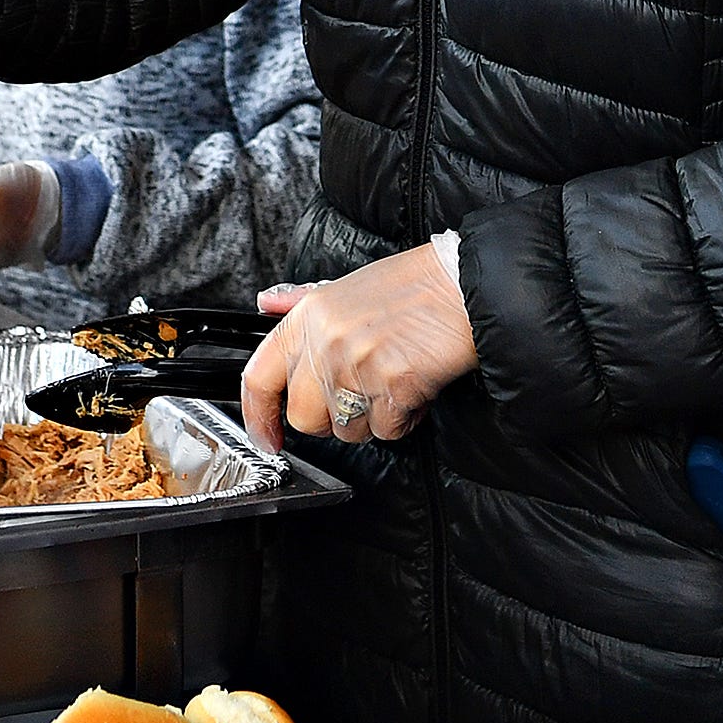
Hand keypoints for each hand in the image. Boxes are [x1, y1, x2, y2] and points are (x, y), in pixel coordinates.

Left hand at [239, 247, 477, 453]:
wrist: (465, 285)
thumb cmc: (413, 286)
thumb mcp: (347, 285)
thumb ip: (302, 302)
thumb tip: (268, 303)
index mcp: (308, 316)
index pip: (259, 377)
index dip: (257, 416)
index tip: (266, 437)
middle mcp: (326, 342)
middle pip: (305, 418)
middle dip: (333, 417)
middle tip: (362, 392)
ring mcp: (358, 366)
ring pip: (348, 430)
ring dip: (372, 418)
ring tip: (393, 381)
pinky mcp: (393, 387)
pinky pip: (387, 430)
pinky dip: (403, 419)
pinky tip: (414, 390)